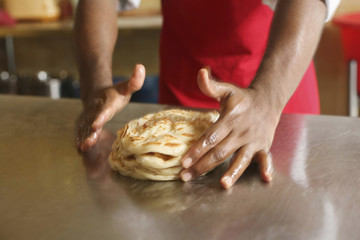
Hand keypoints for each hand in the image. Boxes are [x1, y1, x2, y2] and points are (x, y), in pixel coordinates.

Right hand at [75, 64, 144, 151]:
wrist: (96, 93)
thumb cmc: (115, 93)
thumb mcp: (126, 87)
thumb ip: (135, 81)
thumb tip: (141, 67)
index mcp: (107, 103)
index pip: (103, 111)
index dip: (100, 117)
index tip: (96, 124)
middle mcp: (95, 110)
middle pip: (92, 121)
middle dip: (90, 131)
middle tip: (89, 140)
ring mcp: (88, 116)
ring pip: (85, 127)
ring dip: (84, 137)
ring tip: (83, 146)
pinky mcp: (84, 122)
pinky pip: (80, 130)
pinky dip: (79, 137)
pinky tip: (79, 146)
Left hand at [180, 68, 279, 188]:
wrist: (268, 99)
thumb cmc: (242, 98)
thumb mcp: (226, 90)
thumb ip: (210, 86)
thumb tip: (200, 72)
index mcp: (230, 118)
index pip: (210, 137)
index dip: (196, 150)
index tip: (183, 162)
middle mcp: (241, 131)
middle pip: (220, 152)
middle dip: (202, 166)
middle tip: (186, 177)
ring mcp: (253, 140)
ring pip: (240, 159)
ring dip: (232, 173)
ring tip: (222, 184)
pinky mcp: (263, 146)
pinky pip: (265, 158)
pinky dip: (266, 168)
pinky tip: (265, 178)